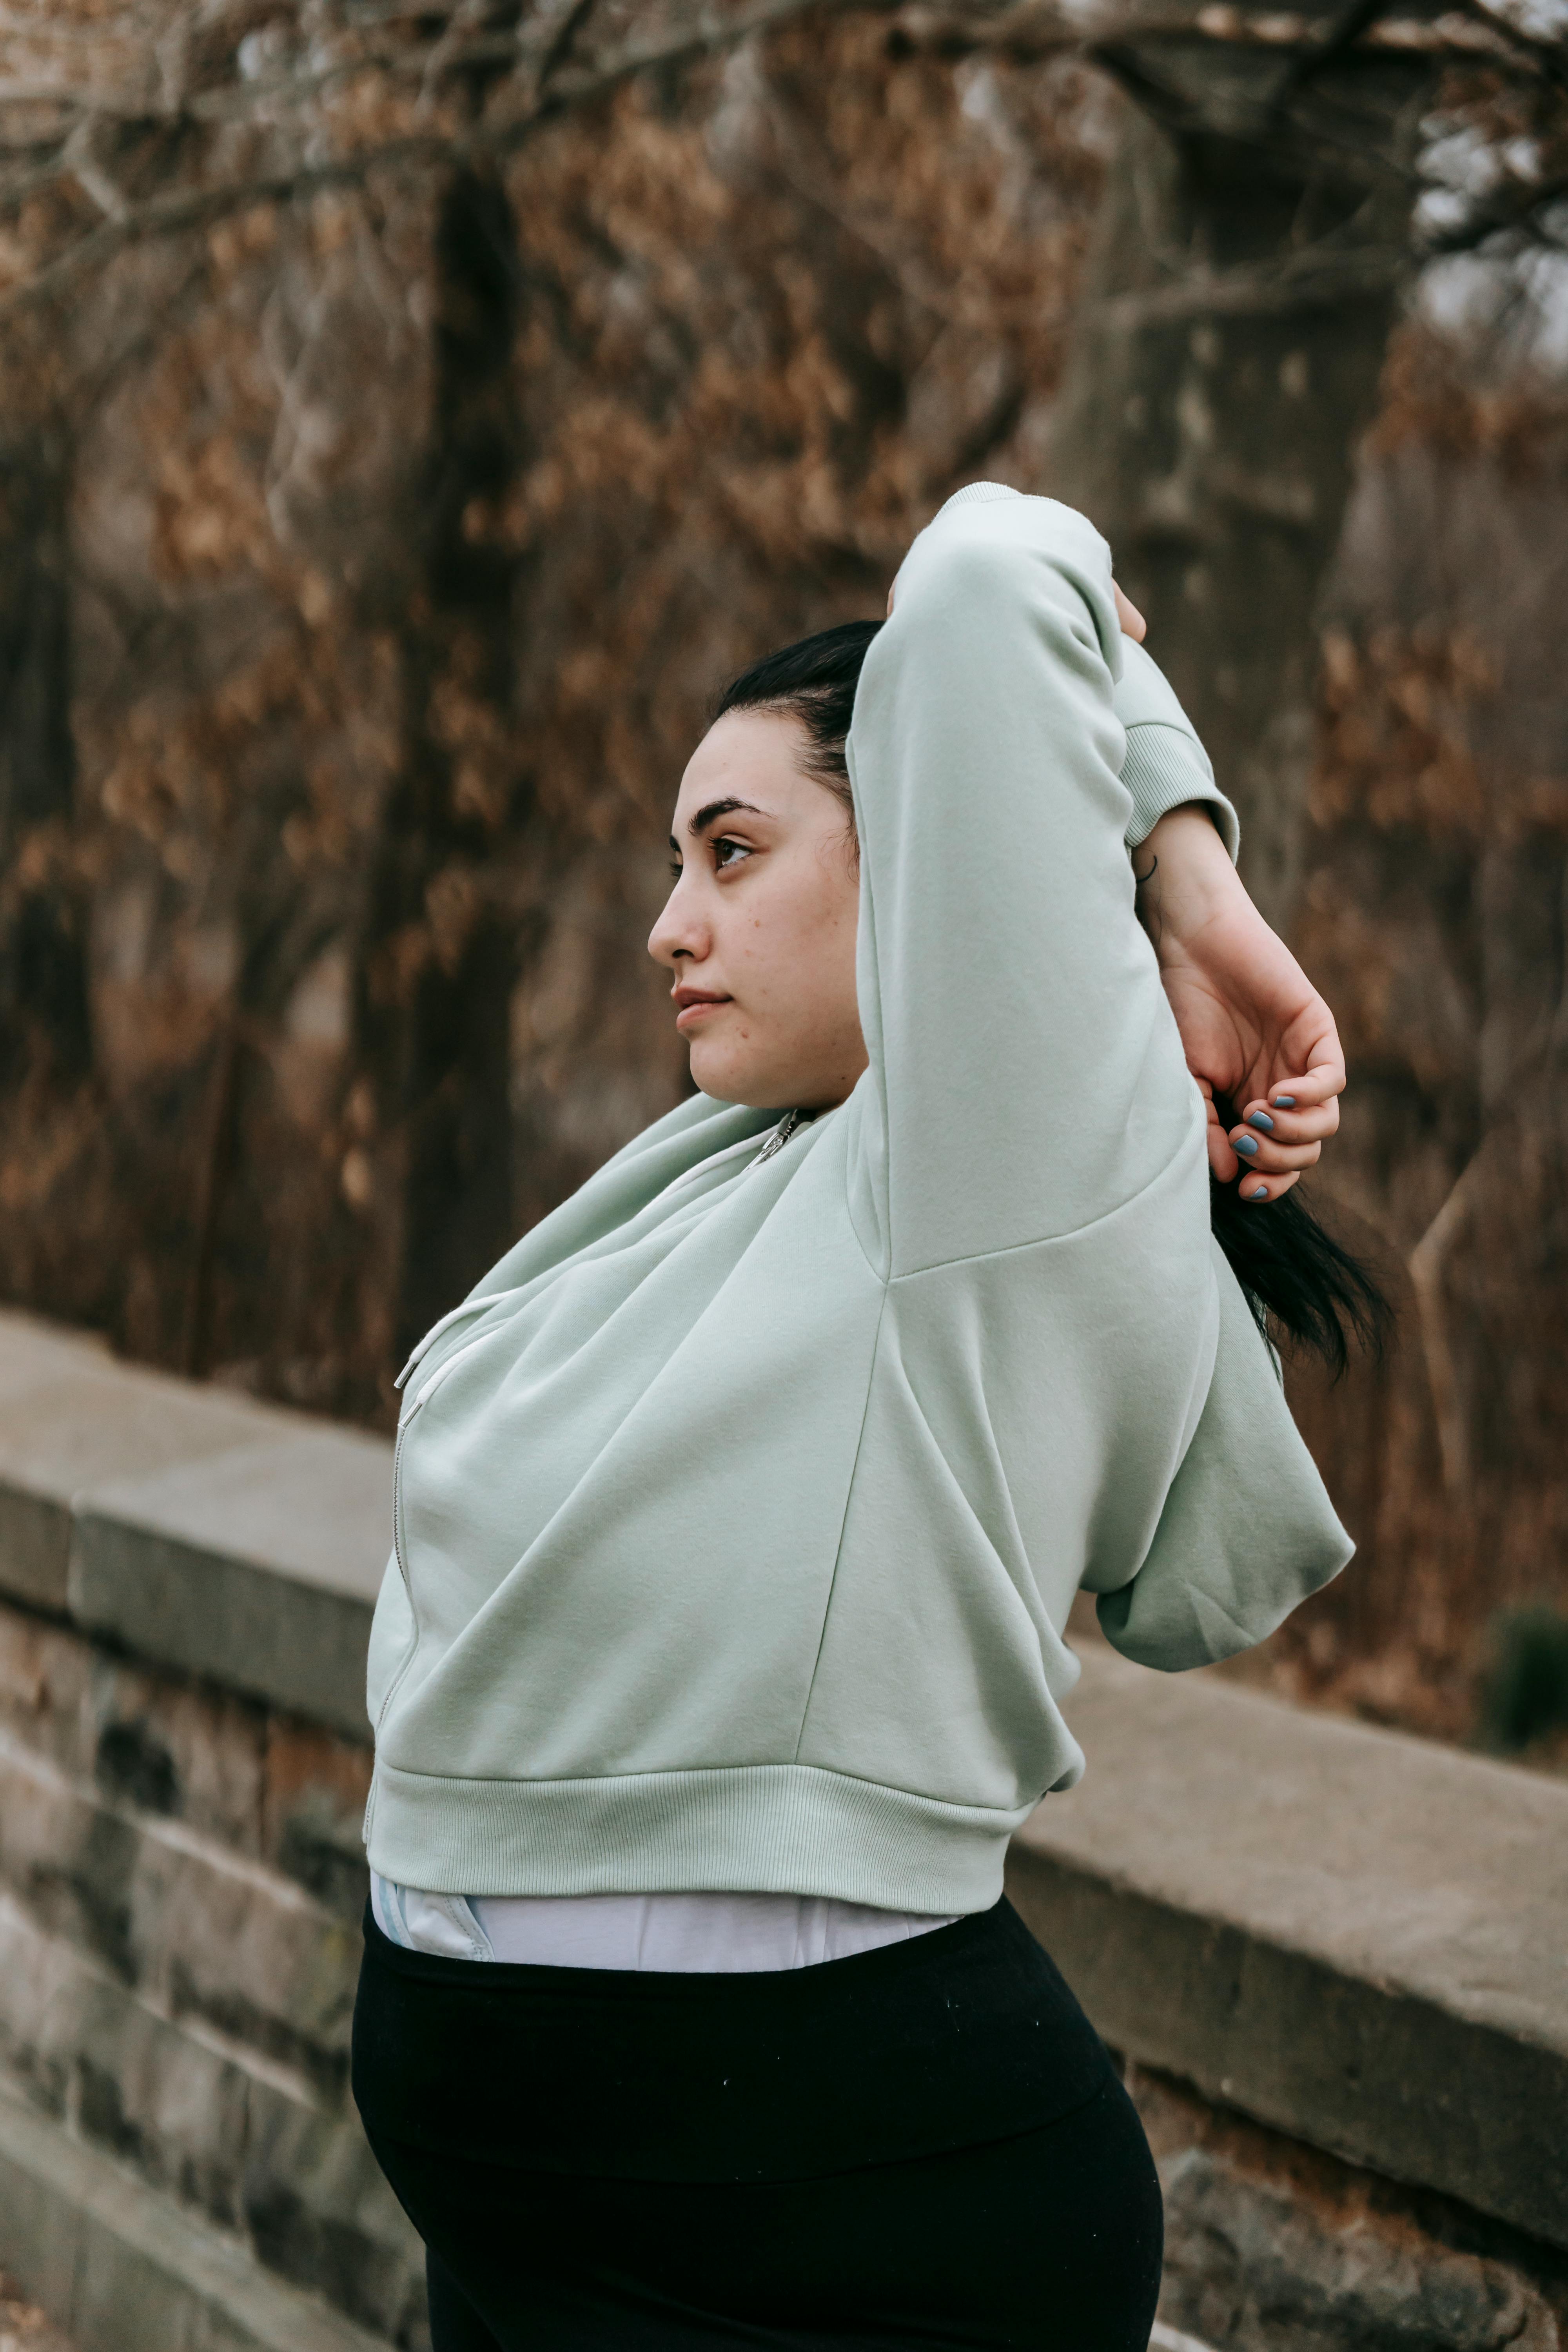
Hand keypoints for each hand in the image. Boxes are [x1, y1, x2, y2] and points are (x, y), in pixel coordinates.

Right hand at [1136, 807, 1342, 1202]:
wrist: (1189, 943)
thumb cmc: (1177, 1006)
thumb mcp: (1183, 1079)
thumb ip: (1206, 1127)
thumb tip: (1233, 1177)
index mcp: (1247, 1105)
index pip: (1276, 1163)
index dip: (1267, 1184)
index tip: (1243, 1187)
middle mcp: (1279, 1089)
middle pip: (1305, 1151)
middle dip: (1276, 1160)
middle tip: (1241, 1140)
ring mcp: (1300, 1061)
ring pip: (1324, 1124)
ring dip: (1291, 1134)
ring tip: (1256, 1117)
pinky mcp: (1317, 1031)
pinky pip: (1332, 1080)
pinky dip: (1310, 1097)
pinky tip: (1277, 1095)